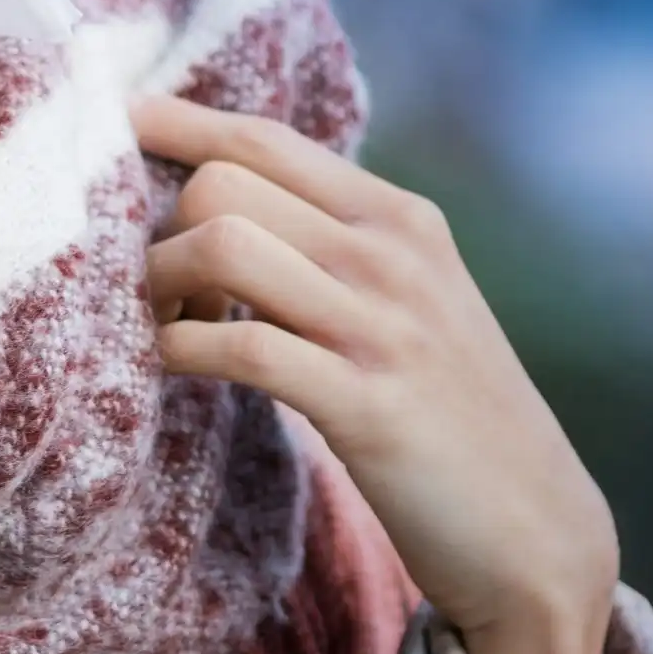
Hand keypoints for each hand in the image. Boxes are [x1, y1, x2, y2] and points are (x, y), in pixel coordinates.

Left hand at [132, 93, 619, 653]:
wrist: (534, 531)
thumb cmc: (446, 412)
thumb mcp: (406, 300)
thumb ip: (332, 243)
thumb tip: (219, 198)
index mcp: (399, 218)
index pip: (264, 137)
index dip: (177, 125)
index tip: (118, 122)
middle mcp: (393, 255)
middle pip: (223, 184)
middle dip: (162, 230)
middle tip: (165, 292)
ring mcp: (383, 327)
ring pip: (222, 244)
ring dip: (161, 285)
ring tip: (168, 327)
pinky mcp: (367, 405)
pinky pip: (241, 346)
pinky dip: (181, 349)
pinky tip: (175, 367)